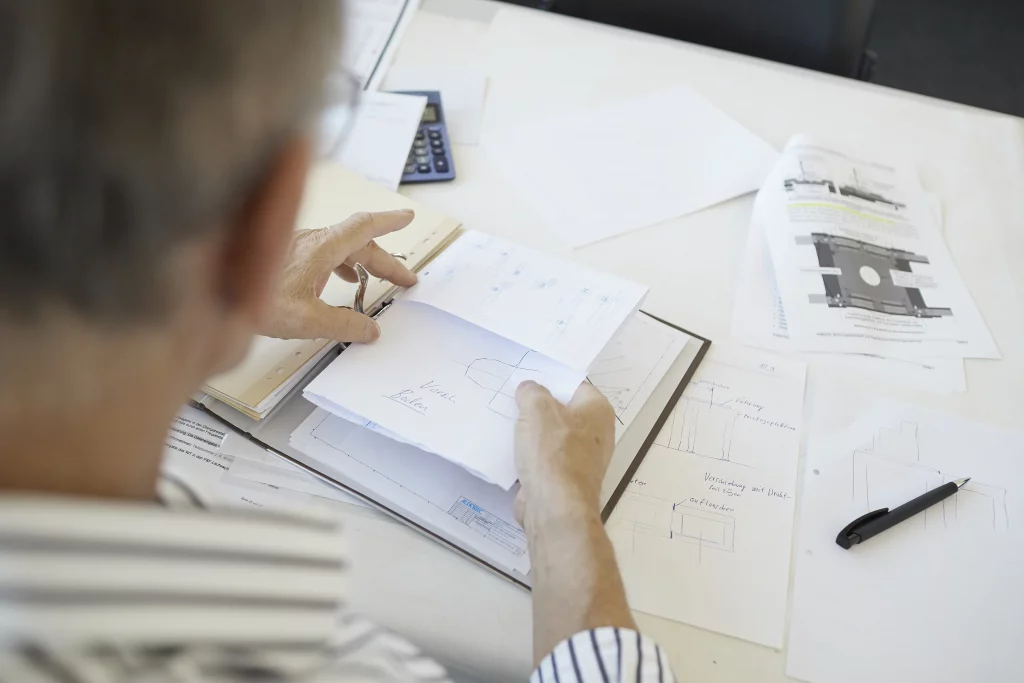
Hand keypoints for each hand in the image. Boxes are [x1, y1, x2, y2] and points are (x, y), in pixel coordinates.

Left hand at [262, 210, 417, 342]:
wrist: (209, 297)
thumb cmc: (253, 300)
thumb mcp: (307, 319)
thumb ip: (344, 324)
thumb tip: (369, 329)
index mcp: (320, 248)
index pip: (363, 226)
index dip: (389, 221)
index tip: (407, 217)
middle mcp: (309, 241)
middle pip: (356, 242)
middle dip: (384, 259)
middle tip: (404, 279)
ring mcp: (295, 247)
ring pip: (339, 249)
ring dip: (362, 263)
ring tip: (375, 282)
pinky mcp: (283, 258)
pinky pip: (322, 255)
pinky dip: (340, 266)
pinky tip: (337, 282)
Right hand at [513, 381, 615, 527]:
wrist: (555, 506)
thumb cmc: (553, 452)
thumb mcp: (537, 408)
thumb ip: (531, 392)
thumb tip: (529, 390)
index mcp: (598, 411)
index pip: (574, 385)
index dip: (550, 381)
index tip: (526, 379)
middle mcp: (597, 434)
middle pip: (562, 411)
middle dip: (538, 408)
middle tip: (512, 400)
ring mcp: (582, 459)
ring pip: (551, 436)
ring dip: (531, 433)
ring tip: (506, 423)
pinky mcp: (565, 479)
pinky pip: (545, 459)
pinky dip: (530, 455)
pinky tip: (509, 450)